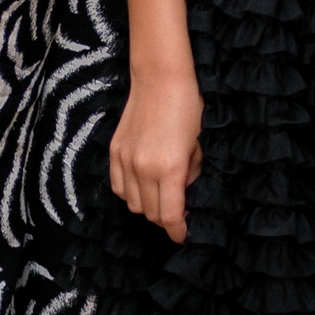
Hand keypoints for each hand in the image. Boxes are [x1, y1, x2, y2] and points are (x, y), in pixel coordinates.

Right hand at [110, 71, 204, 240]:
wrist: (160, 78)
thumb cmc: (188, 107)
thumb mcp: (200, 145)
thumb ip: (192, 174)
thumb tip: (186, 193)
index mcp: (170, 168)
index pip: (169, 216)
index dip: (178, 231)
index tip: (184, 235)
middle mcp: (144, 168)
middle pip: (150, 214)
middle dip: (166, 220)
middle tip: (178, 214)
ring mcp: (126, 160)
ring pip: (133, 204)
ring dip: (148, 208)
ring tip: (161, 198)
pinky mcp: (115, 152)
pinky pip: (119, 187)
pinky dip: (130, 194)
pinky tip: (143, 186)